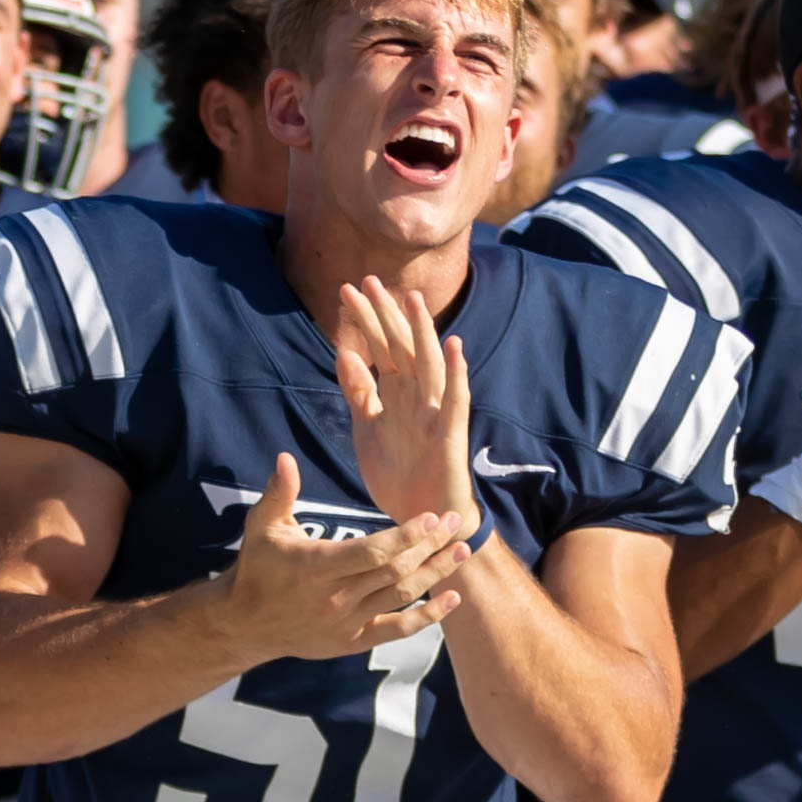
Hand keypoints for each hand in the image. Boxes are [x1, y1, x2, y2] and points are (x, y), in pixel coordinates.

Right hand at [220, 454, 468, 664]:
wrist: (245, 624)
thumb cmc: (259, 566)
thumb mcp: (262, 526)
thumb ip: (279, 492)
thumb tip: (286, 457)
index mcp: (315, 567)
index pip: (370, 552)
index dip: (405, 536)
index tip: (432, 517)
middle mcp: (335, 597)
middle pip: (394, 571)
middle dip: (430, 545)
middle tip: (457, 521)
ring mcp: (346, 623)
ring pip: (402, 597)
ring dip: (436, 573)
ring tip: (463, 550)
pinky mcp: (353, 641)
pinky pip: (397, 630)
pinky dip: (428, 617)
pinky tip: (453, 598)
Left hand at [335, 277, 478, 535]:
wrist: (419, 520)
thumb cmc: (398, 476)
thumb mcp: (367, 429)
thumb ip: (359, 393)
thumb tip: (344, 353)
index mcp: (397, 394)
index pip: (379, 348)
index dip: (364, 320)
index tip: (347, 291)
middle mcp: (418, 397)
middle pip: (402, 348)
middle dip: (386, 315)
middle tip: (369, 280)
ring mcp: (435, 414)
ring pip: (430, 366)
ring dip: (424, 333)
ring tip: (414, 301)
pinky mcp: (450, 436)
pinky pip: (455, 402)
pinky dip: (458, 375)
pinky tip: (456, 347)